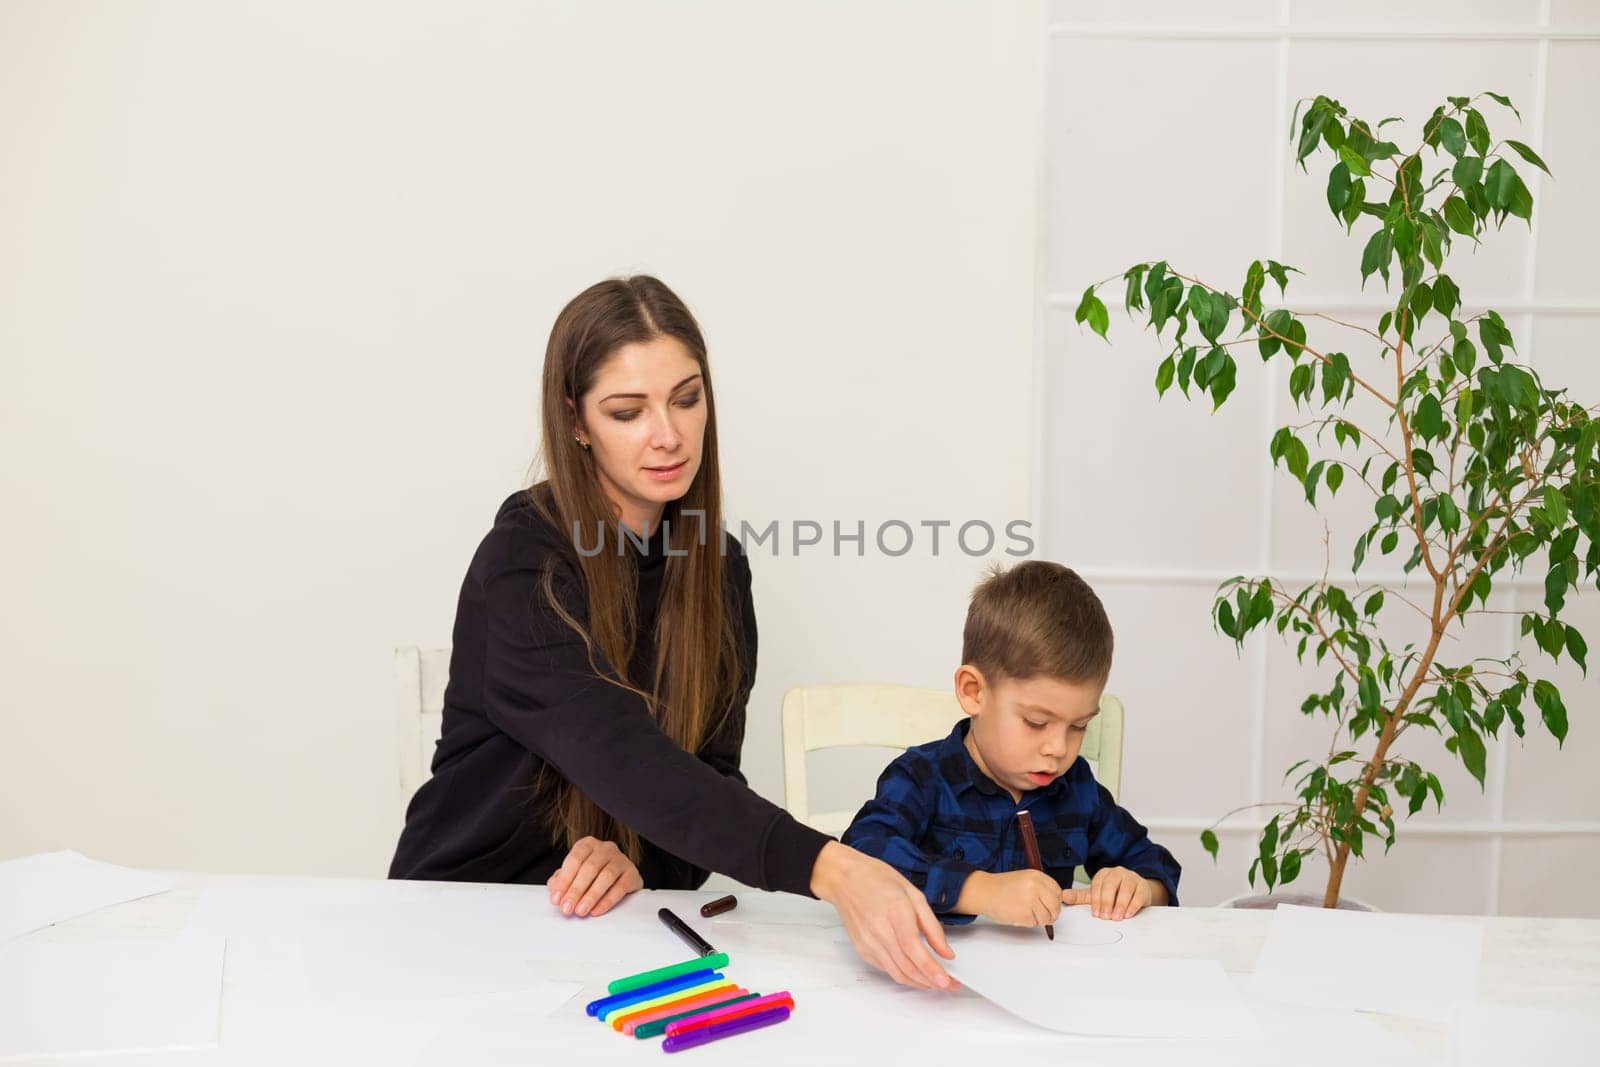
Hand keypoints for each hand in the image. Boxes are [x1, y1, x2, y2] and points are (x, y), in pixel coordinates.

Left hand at [547, 836, 642, 917]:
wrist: (619, 879)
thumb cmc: (591, 877)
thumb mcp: (573, 875)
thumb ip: (561, 881)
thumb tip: (556, 893)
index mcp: (588, 845)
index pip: (574, 859)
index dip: (564, 880)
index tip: (556, 899)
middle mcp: (605, 848)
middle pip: (590, 868)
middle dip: (576, 890)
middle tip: (567, 909)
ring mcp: (621, 859)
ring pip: (606, 876)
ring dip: (591, 896)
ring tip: (581, 911)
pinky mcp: (632, 874)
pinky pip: (621, 887)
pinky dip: (607, 900)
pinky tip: (597, 911)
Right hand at [810, 841, 956, 990]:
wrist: (845, 879)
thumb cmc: (878, 880)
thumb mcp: (914, 894)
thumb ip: (932, 926)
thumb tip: (946, 952)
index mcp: (895, 913)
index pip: (914, 950)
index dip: (932, 969)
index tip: (948, 982)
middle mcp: (879, 932)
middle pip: (907, 967)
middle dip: (931, 982)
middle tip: (950, 985)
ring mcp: (868, 943)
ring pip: (897, 974)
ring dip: (918, 983)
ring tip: (936, 982)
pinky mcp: (862, 950)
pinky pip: (886, 969)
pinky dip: (904, 974)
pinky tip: (915, 972)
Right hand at [966, 870, 1064, 927]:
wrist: (984, 892)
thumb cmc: (1002, 887)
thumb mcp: (1025, 880)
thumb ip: (1042, 888)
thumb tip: (1060, 899)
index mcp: (1036, 876)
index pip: (1057, 891)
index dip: (1055, 900)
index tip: (1049, 904)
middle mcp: (1035, 886)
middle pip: (1055, 906)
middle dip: (1051, 913)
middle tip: (1042, 913)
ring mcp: (1030, 900)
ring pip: (1047, 917)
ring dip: (1039, 919)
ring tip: (1027, 913)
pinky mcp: (1025, 914)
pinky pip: (1035, 923)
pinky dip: (1028, 922)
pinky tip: (1019, 914)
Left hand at [1060, 866, 1153, 920]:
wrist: (1136, 892)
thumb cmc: (1114, 894)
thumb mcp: (1097, 895)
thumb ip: (1080, 897)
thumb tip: (1063, 896)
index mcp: (1104, 873)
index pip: (1098, 884)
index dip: (1096, 899)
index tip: (1096, 913)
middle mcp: (1118, 873)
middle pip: (1111, 884)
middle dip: (1107, 902)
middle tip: (1105, 916)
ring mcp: (1132, 878)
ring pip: (1126, 889)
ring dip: (1120, 904)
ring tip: (1116, 917)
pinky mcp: (1143, 886)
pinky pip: (1138, 894)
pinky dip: (1133, 905)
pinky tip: (1128, 914)